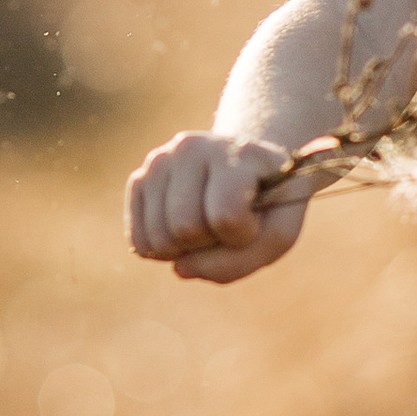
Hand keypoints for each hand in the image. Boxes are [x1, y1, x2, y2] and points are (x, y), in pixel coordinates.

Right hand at [126, 129, 308, 283]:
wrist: (245, 170)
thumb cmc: (266, 204)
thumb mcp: (278, 233)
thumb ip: (240, 261)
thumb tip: (179, 268)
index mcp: (240, 153)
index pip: (226, 216)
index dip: (242, 236)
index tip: (255, 220)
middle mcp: (193, 147)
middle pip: (185, 227)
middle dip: (209, 242)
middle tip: (226, 225)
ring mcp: (160, 160)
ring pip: (158, 237)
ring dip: (184, 249)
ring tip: (205, 225)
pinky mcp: (139, 179)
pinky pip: (138, 240)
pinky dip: (162, 250)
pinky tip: (182, 231)